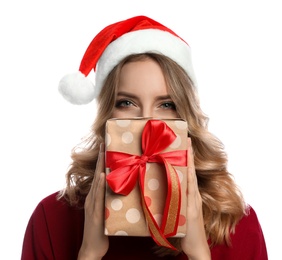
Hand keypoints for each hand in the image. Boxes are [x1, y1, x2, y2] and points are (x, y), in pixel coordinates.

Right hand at [78, 144, 108, 259]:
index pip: (98, 174)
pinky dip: (99, 185)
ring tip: (104, 152)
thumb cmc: (101, 229)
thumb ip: (109, 199)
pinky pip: (98, 197)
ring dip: (100, 167)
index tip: (105, 147)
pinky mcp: (96, 214)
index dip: (101, 161)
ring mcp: (93, 205)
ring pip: (97, 182)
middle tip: (104, 143)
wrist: (92, 247)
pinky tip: (102, 176)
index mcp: (95, 196)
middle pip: (97, 174)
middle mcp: (92, 198)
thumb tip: (118, 188)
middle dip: (100, 158)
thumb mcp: (105, 210)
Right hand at [181, 138, 210, 259]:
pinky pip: (188, 185)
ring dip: (187, 163)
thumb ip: (182, 202)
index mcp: (192, 196)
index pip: (190, 172)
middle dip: (189, 156)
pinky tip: (180, 173)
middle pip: (191, 171)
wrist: (197, 246)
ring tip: (183, 152)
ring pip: (189, 177)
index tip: (188, 143)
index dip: (189, 158)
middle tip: (185, 142)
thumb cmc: (189, 234)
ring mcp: (193, 198)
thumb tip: (174, 187)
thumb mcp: (184, 217)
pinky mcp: (191, 202)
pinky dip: (185, 175)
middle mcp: (193, 194)